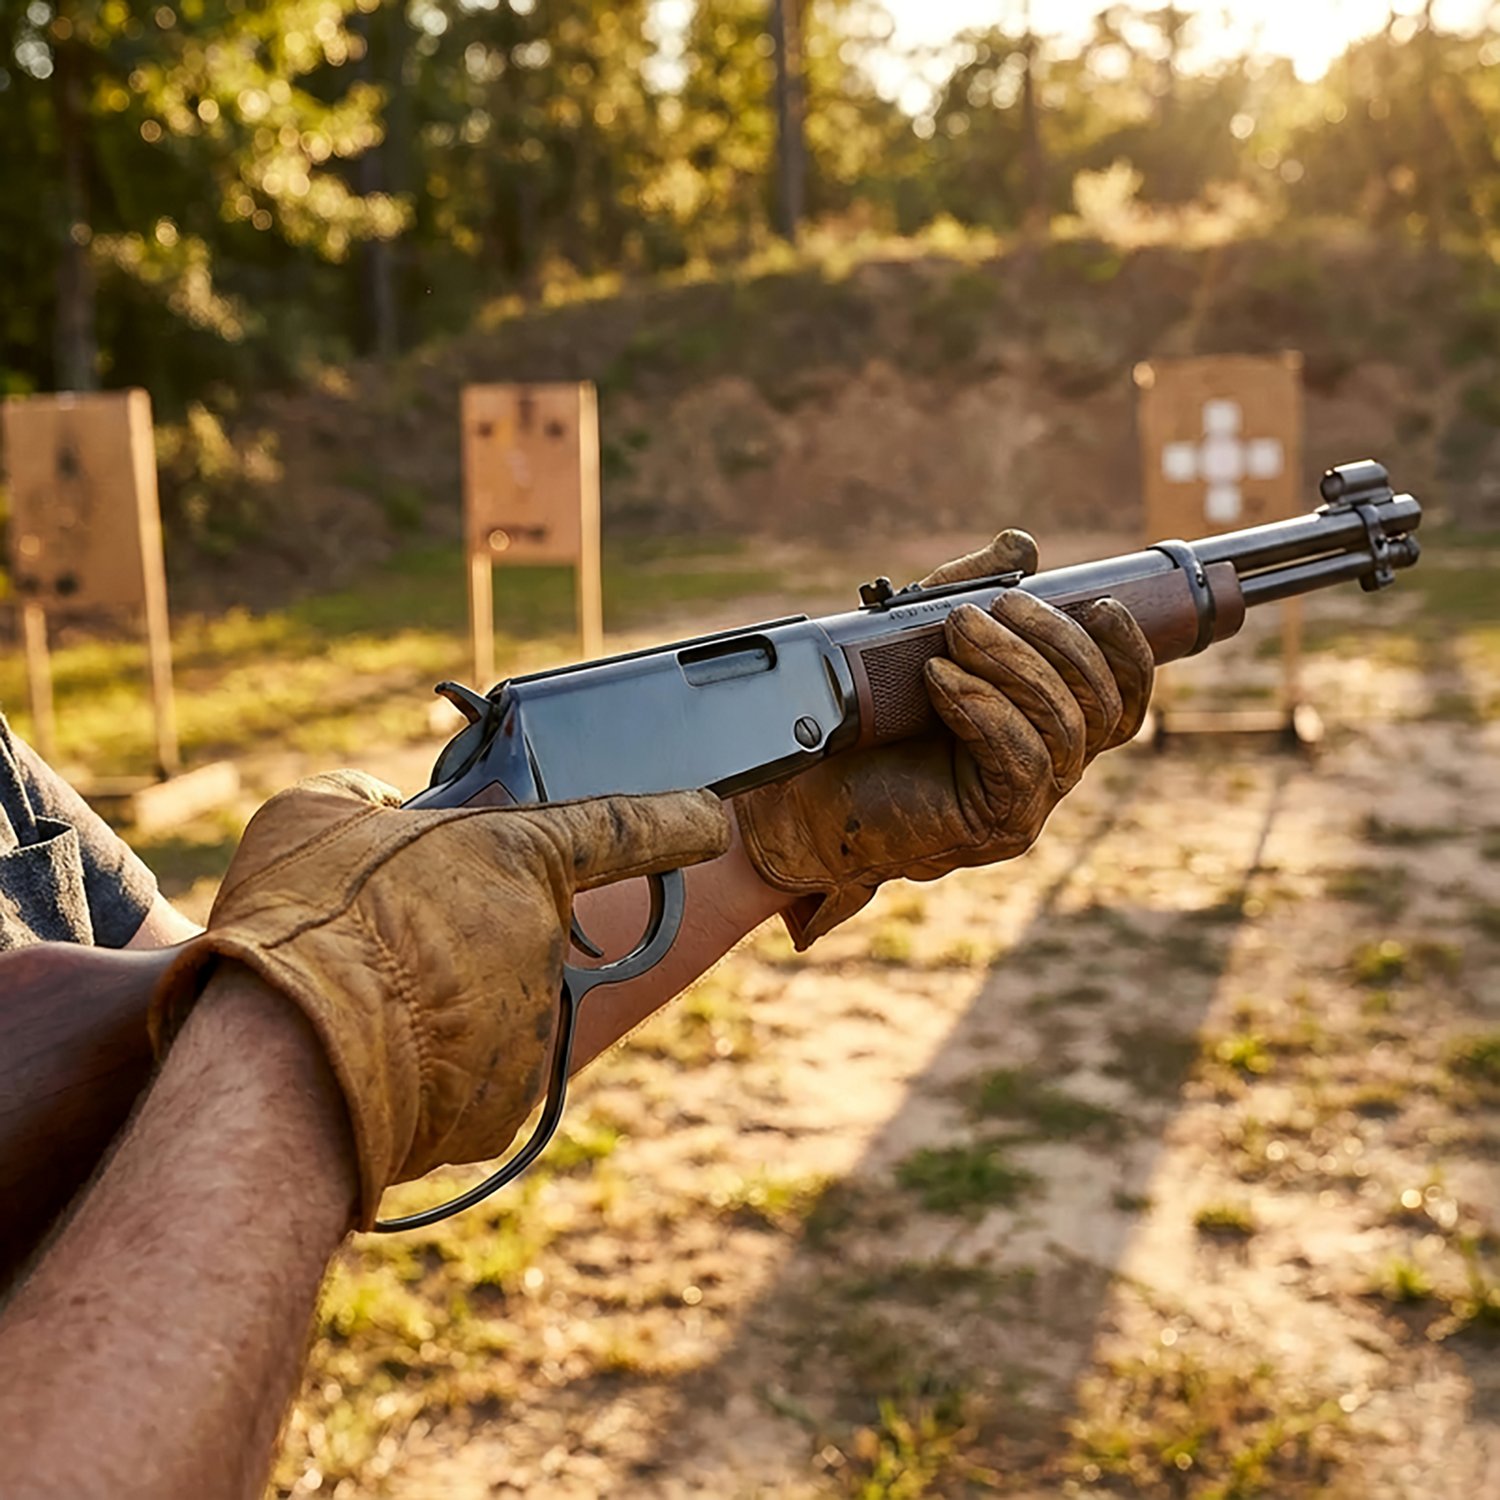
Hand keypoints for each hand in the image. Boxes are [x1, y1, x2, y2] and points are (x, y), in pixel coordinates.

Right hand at [150, 772, 727, 1226]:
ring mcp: (536, 1026)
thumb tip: (379, 810)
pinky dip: (427, 1074)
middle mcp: (545, 940)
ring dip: (436, 1009)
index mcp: (519, 857)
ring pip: (486, 1008)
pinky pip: (470, 1078)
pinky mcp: (513, 1104)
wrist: (290, 1062)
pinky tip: (376, 1062)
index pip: (624, 828)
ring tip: (364, 1009)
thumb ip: (363, 799)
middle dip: (457, 940)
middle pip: (513, 931)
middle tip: (382, 949)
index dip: (674, 821)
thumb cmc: (302, 922)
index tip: (710, 819)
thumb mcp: (315, 816)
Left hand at [736, 530, 1152, 946]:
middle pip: (1103, 703)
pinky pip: (1022, 761)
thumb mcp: (916, 638)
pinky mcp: (998, 823)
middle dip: (1055, 641)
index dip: (1127, 649)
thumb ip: (969, 590)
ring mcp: (1031, 799)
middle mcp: (1053, 764)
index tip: (1099, 603)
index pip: (1123, 694)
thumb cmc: (866, 722)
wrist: (809, 792)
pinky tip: (940, 679)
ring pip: (1066, 727)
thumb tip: (1022, 546)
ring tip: (956, 631)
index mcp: (1048, 722)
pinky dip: (986, 708)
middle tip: (988, 607)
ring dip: (1013, 665)